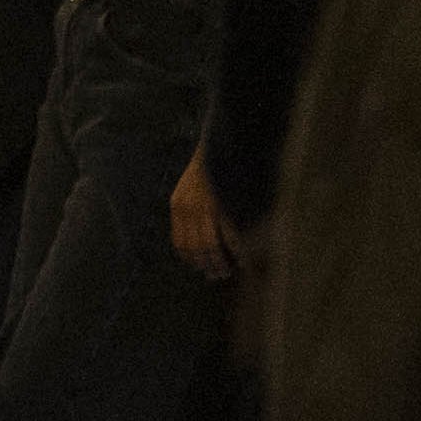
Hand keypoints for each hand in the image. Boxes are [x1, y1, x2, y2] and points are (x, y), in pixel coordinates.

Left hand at [170, 155, 233, 279]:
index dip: (189, 258)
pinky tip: (242, 260)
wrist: (219, 144)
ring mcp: (206, 209)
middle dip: (206, 265)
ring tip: (227, 272)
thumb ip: (189, 209)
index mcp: (177, 205)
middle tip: (216, 275)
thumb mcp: (188, 188)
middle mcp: (188, 210)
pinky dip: (237, 251)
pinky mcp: (224, 207)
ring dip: (220, 263)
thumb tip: (198, 234)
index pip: (179, 241)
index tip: (198, 267)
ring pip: (211, 246)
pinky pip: (230, 237)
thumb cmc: (208, 167)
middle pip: (196, 248)